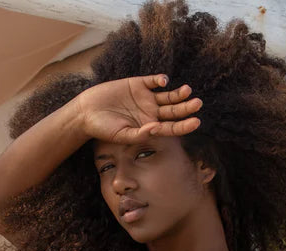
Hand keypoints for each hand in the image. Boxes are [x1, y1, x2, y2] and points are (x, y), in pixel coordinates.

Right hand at [76, 74, 202, 143]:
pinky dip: (159, 80)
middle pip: (174, 111)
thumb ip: (140, 133)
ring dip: (178, 93)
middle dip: (186, 107)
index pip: (172, 127)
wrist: (87, 112)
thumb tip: (156, 129)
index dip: (184, 125)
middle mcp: (151, 113)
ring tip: (187, 91)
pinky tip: (163, 82)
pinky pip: (153, 81)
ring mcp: (146, 98)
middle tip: (198, 103)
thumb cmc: (104, 129)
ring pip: (167, 96)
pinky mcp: (138, 84)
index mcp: (150, 127)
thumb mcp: (122, 135)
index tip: (196, 122)